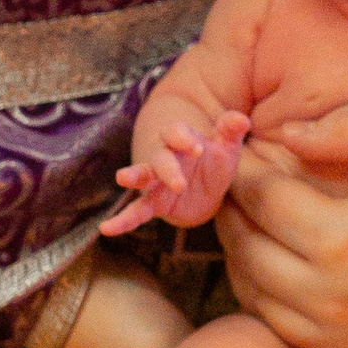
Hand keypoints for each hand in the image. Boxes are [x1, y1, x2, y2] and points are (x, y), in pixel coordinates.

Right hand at [97, 108, 248, 235]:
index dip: (183, 138)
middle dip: (166, 168)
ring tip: (122, 178)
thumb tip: (242, 119)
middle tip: (179, 182)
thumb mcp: (227, 148)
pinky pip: (136, 211)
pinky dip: (122, 220)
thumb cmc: (214, 162)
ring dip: (134, 177)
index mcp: (181, 141)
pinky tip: (106, 228)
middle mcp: (165, 158)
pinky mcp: (154, 204)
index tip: (197, 148)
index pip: (175, 132)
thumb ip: (231, 132)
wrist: (207, 191)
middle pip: (159, 157)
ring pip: (143, 177)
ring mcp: (156, 182)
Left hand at [217, 103, 347, 347]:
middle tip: (240, 183)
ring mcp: (345, 345)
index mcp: (346, 240)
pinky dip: (275, 299)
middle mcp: (334, 302)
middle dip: (234, 210)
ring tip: (259, 222)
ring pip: (257, 299)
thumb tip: (285, 135)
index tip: (245, 147)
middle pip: (245, 250)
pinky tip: (290, 268)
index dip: (243, 167)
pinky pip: (289, 335)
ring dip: (247, 255)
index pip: (259, 197)